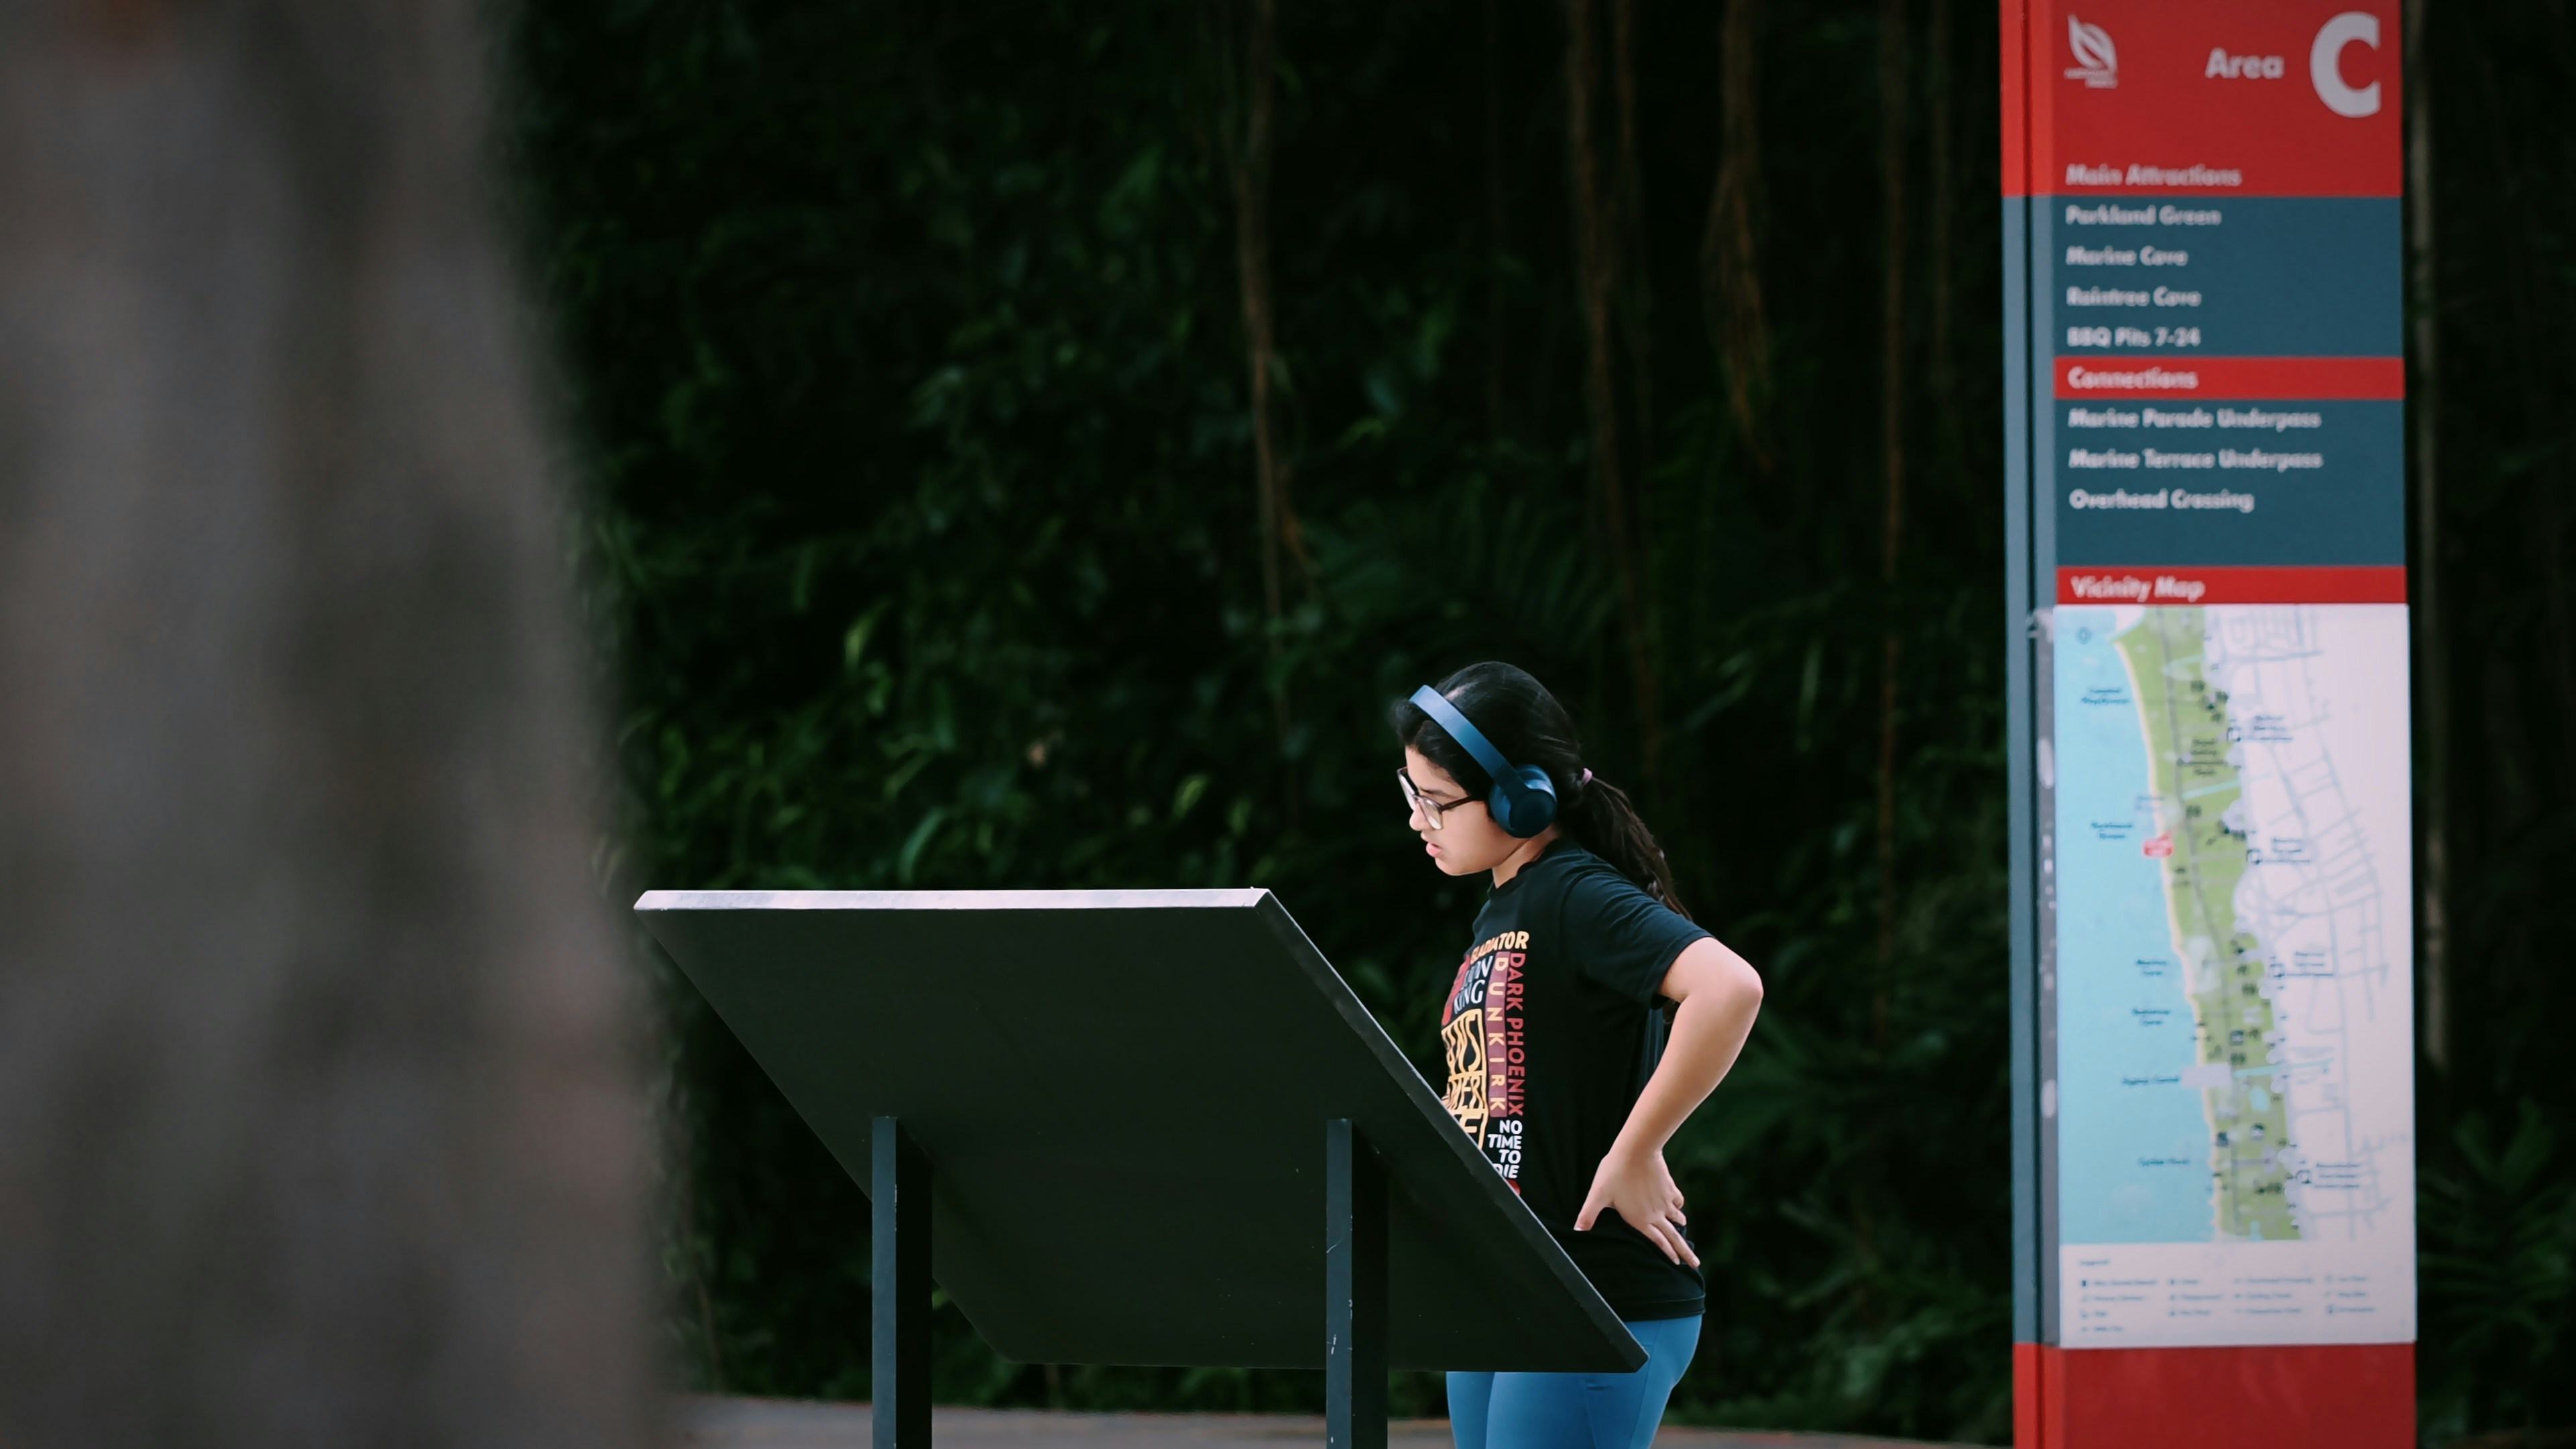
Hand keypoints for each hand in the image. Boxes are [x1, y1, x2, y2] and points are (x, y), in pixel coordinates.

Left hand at [1573, 1144, 1697, 1266]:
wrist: (1636, 1150)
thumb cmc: (1614, 1172)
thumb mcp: (1597, 1195)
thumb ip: (1588, 1215)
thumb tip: (1577, 1231)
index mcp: (1640, 1220)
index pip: (1658, 1242)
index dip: (1667, 1255)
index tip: (1677, 1265)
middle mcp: (1656, 1214)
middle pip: (1674, 1237)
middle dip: (1685, 1252)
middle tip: (1695, 1264)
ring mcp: (1665, 1200)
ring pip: (1678, 1219)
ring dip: (1681, 1228)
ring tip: (1684, 1233)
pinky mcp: (1669, 1187)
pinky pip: (1678, 1201)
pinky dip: (1678, 1207)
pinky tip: (1677, 1207)